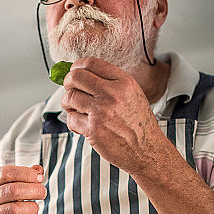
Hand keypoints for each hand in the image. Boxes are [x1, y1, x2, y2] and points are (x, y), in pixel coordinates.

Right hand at [0, 164, 45, 213]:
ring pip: (14, 209)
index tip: (39, 178)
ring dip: (31, 207)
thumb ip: (20, 178)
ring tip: (35, 208)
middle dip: (33, 190)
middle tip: (42, 193)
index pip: (5, 173)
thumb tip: (38, 170)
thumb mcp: (1, 190)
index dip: (26, 173)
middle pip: (12, 190)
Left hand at [61, 57, 163, 175]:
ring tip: (75, 111)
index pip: (91, 63)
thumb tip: (80, 75)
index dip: (76, 67)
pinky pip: (71, 119)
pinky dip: (72, 123)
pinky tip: (81, 127)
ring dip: (67, 104)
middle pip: (75, 77)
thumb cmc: (138, 125)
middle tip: (70, 91)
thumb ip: (111, 83)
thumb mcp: (132, 95)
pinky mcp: (94, 129)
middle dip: (68, 83)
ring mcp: (102, 111)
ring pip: (70, 97)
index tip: (74, 74)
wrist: (147, 150)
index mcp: (124, 82)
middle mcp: (112, 93)